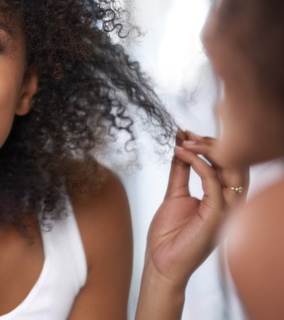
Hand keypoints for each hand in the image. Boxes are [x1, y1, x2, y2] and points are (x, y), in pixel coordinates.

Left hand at [145, 130, 248, 286]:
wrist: (161, 263)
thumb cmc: (168, 236)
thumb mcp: (174, 195)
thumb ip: (179, 172)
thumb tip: (180, 146)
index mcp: (223, 198)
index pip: (229, 164)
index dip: (211, 145)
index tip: (187, 133)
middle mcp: (229, 203)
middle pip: (235, 164)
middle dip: (212, 143)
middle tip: (187, 134)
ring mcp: (226, 209)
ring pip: (231, 170)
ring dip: (208, 150)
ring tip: (185, 141)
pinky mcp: (216, 215)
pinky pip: (213, 183)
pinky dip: (199, 164)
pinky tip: (183, 154)